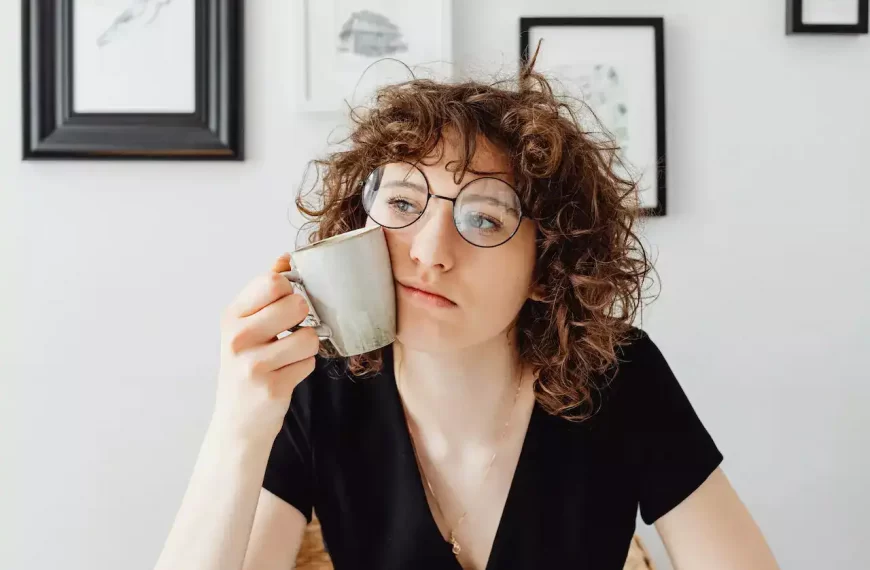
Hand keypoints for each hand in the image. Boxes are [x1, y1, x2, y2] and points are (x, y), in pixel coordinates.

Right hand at [211, 254, 318, 443]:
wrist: (237, 423)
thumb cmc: (246, 367)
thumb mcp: (245, 327)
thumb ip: (264, 292)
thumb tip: (284, 258)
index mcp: (231, 316)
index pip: (273, 282)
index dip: (290, 290)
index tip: (284, 305)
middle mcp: (237, 338)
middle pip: (296, 304)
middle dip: (303, 318)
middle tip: (289, 332)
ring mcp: (253, 364)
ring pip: (309, 336)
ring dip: (307, 347)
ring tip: (288, 356)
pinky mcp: (272, 388)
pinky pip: (309, 363)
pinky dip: (304, 367)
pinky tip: (286, 374)